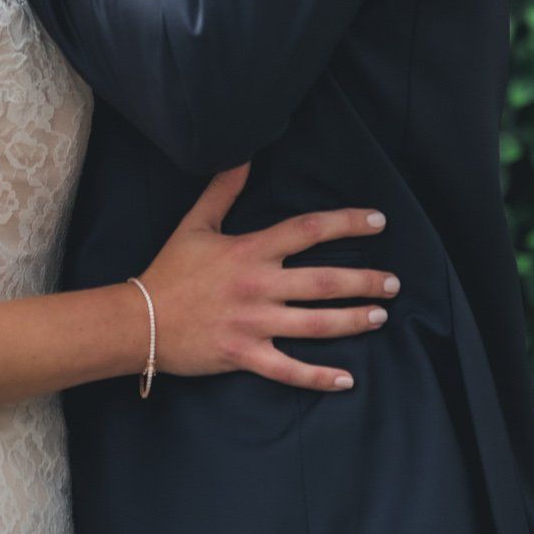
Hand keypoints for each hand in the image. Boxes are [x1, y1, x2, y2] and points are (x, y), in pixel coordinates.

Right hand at [139, 165, 397, 392]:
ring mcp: (253, 324)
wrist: (139, 320)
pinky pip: (289, 370)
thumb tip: (242, 154)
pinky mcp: (244, 355)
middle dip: (364, 281)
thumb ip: (222, 190)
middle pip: (323, 281)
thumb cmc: (169, 272)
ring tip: (381, 316)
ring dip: (352, 321)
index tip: (378, 221)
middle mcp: (258, 286)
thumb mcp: (195, 225)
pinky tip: (347, 379)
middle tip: (394, 283)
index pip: (307, 230)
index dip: (346, 223)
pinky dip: (319, 377)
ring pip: (315, 324)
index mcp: (250, 251)